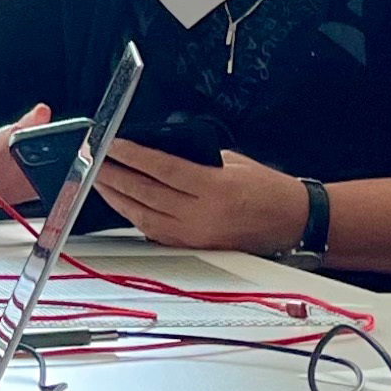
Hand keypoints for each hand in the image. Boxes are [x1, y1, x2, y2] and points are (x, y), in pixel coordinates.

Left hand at [92, 144, 309, 253]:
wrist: (296, 223)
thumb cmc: (268, 188)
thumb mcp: (232, 162)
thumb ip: (194, 158)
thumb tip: (157, 151)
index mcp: (215, 189)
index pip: (162, 169)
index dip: (132, 155)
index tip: (112, 143)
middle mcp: (203, 215)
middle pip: (145, 193)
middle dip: (114, 175)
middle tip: (93, 160)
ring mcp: (196, 235)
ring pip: (143, 216)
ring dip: (117, 197)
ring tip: (99, 180)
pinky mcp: (194, 247)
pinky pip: (154, 231)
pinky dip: (134, 215)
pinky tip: (121, 202)